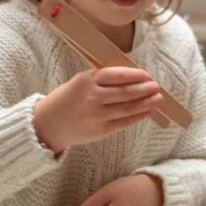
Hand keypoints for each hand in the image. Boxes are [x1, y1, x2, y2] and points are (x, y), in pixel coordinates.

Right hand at [34, 67, 163, 153]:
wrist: (48, 124)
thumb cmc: (67, 99)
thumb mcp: (80, 82)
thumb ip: (102, 79)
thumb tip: (131, 77)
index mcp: (87, 80)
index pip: (117, 75)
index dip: (135, 75)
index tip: (147, 75)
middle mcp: (93, 97)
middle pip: (125, 92)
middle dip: (145, 89)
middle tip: (157, 86)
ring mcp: (97, 115)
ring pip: (128, 107)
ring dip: (146, 102)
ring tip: (158, 98)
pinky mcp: (100, 130)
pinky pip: (124, 122)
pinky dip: (138, 116)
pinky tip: (148, 111)